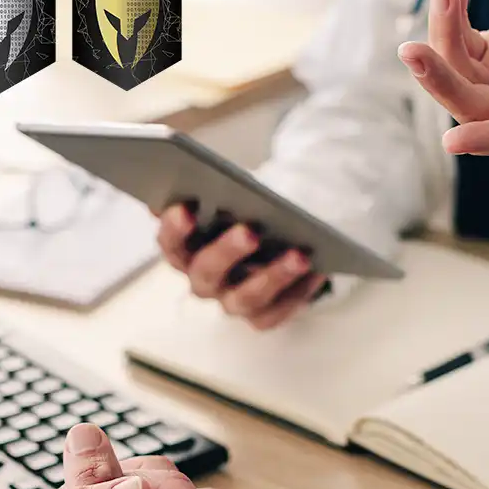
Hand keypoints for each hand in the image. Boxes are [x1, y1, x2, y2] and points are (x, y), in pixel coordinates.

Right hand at [157, 204, 328, 330]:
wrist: (276, 237)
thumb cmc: (245, 212)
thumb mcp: (228, 195)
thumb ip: (209, 187)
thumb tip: (193, 170)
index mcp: (185, 250)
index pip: (170, 243)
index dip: (174, 229)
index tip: (186, 210)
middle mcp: (204, 281)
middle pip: (206, 273)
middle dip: (226, 252)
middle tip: (249, 231)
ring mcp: (232, 302)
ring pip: (246, 298)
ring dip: (273, 276)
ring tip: (299, 254)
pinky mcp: (261, 317)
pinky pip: (277, 312)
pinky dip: (298, 292)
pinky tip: (318, 270)